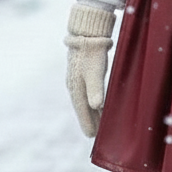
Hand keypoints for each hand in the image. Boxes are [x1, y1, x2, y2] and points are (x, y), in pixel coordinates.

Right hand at [64, 3, 115, 137]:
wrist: (86, 34)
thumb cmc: (92, 53)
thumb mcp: (95, 72)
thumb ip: (96, 89)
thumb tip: (96, 107)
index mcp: (76, 87)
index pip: (82, 110)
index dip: (87, 123)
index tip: (92, 137)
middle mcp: (74, 85)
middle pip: (83, 107)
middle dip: (89, 121)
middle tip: (96, 134)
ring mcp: (76, 78)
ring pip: (84, 100)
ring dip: (91, 112)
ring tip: (97, 123)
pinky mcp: (81, 72)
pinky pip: (85, 92)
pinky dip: (91, 101)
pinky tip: (96, 104)